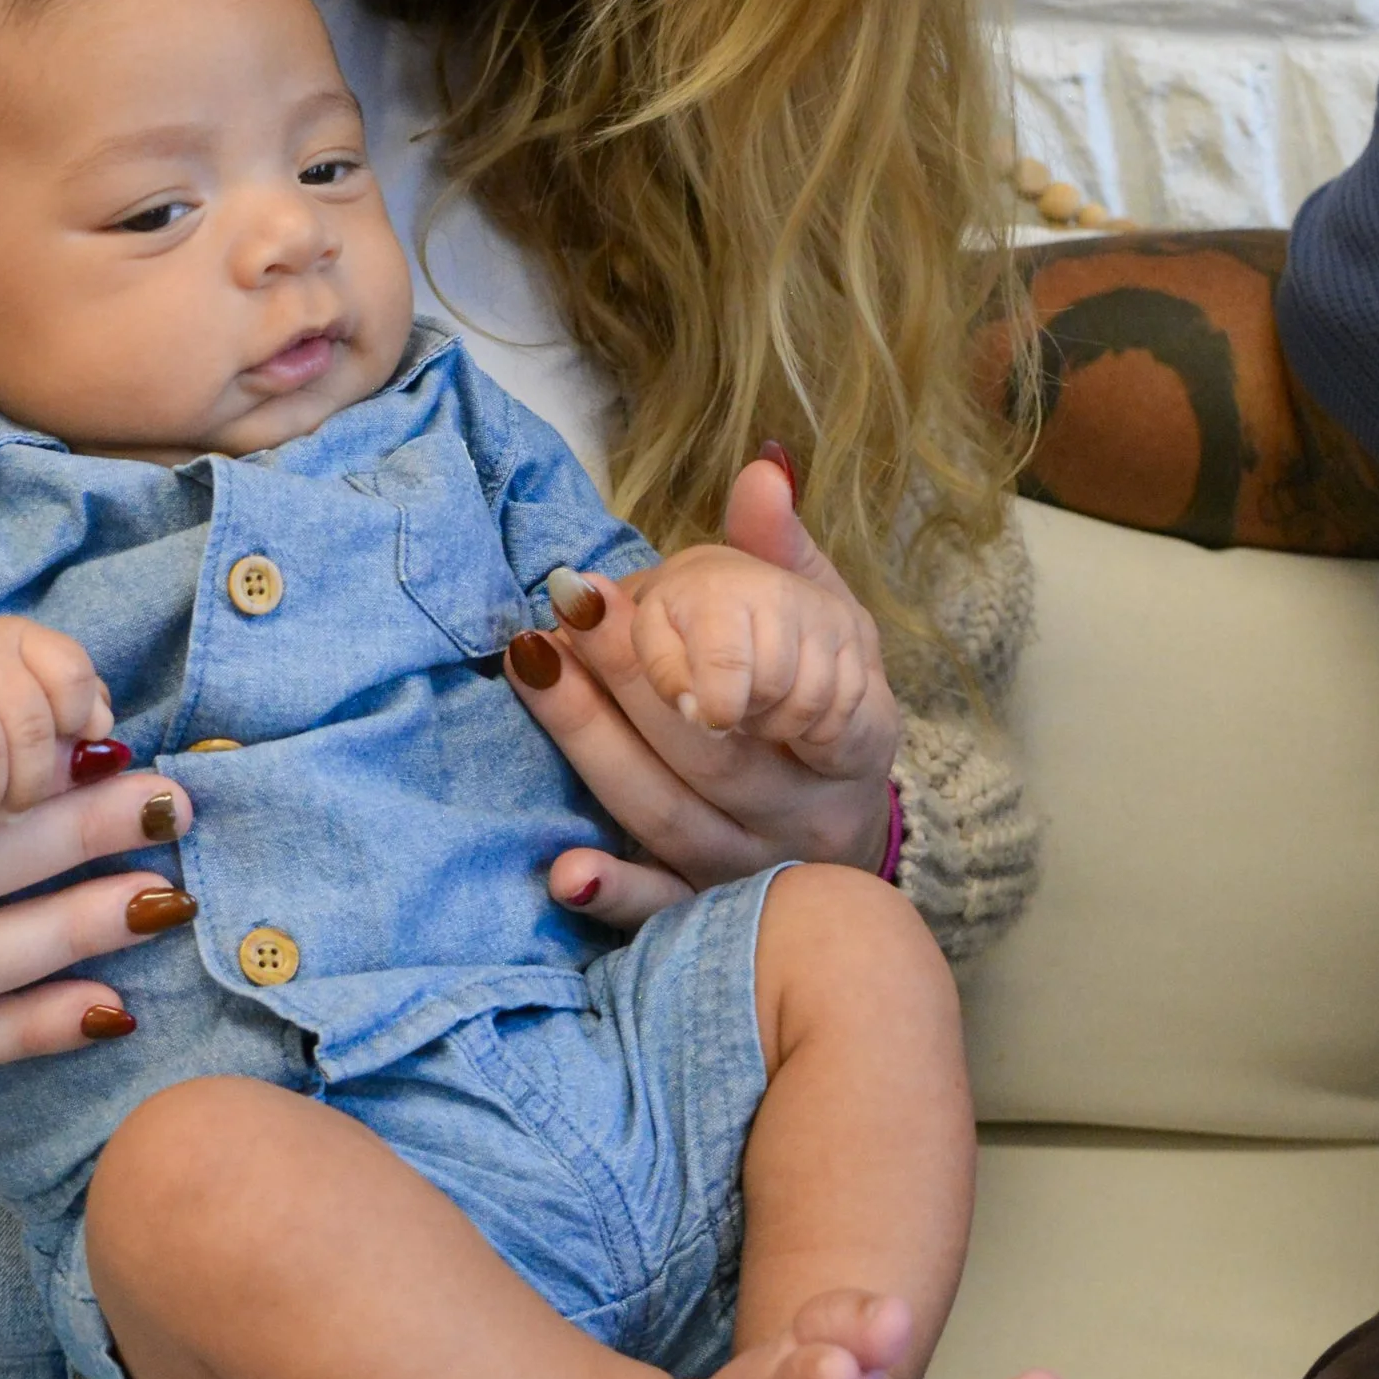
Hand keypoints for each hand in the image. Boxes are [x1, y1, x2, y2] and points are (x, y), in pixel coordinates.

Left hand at [508, 454, 898, 929]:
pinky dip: (617, 893)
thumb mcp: (828, 620)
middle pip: (707, 747)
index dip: (708, 641)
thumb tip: (766, 468)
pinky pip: (662, 911)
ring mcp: (748, 863)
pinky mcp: (703, 909)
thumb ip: (788, 553)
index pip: (782, 685)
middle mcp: (797, 805)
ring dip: (594, 746)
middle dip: (629, 673)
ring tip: (530, 666)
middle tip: (561, 609)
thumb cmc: (822, 697)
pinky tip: (565, 874)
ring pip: (669, 812)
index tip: (619, 584)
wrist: (848, 822)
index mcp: (844, 725)